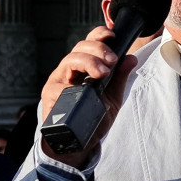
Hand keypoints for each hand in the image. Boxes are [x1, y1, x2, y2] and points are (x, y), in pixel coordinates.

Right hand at [39, 27, 136, 168]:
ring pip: (69, 61)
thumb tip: (131, 59)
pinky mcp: (49, 97)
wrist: (79, 144)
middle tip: (111, 62)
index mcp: (83, 67)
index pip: (88, 43)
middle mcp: (68, 71)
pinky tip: (80, 88)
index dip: (98, 35)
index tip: (112, 36)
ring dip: (87, 62)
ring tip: (102, 73)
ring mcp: (57, 82)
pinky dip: (70, 85)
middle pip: (79, 48)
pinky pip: (58, 87)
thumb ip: (120, 79)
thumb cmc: (93, 119)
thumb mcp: (112, 98)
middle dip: (97, 50)